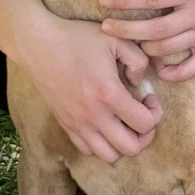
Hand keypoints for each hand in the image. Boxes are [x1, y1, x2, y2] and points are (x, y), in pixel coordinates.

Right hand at [17, 13, 162, 163]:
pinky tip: (104, 124)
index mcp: (109, 94)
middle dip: (144, 135)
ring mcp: (77, 124)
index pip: (145, 124)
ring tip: (123, 123)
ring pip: (109, 156)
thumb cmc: (76, 38)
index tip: (148, 97)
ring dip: (123, 143)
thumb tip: (139, 83)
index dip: (155, 113)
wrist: (38, 44)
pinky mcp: (65, 125)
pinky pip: (88, 150)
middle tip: (141, 114)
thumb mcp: (115, 39)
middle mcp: (93, 115)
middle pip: (131, 148)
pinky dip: (101, 144)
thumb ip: (139, 60)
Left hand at [100, 0, 194, 81]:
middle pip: (152, 28)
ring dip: (144, 49)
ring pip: (165, 49)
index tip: (105, 2)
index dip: (125, 0)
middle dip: (124, 30)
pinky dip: (170, 72)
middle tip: (105, 29)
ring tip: (130, 46)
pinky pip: (187, 69)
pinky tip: (158, 69)